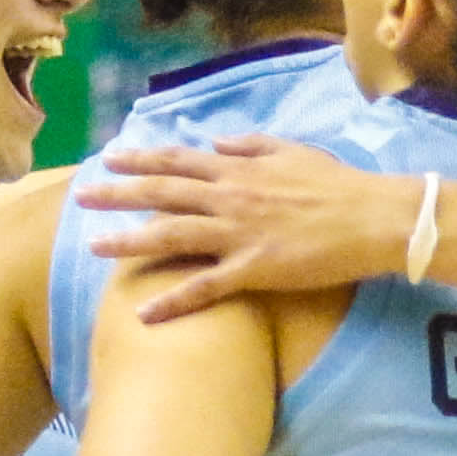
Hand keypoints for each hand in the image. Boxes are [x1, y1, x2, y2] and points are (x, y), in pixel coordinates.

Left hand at [86, 134, 418, 320]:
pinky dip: (174, 301)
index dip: (141, 158)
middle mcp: (230, 197)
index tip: (110, 158)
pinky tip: (145, 314)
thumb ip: (250, 144)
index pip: (179, 159)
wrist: (374, 218)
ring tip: (95, 246)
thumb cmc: (340, 184)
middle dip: (119, 193)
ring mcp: (240, 234)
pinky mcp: (255, 269)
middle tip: (82, 197)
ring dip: (130, 241)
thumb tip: (216, 141)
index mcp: (239, 168)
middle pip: (163, 193)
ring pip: (173, 235)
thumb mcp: (293, 150)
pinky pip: (206, 288)